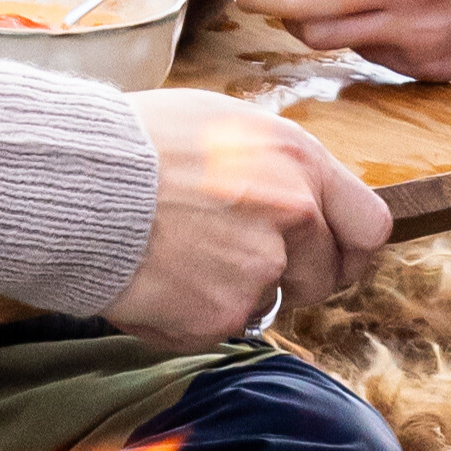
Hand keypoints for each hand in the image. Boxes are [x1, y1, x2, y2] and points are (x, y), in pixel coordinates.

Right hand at [112, 93, 391, 339]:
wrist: (80, 184)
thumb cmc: (139, 142)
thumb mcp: (225, 125)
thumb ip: (278, 167)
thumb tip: (303, 198)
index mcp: (300, 163)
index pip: (370, 225)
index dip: (348, 247)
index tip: (329, 255)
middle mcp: (294, 215)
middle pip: (324, 275)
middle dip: (289, 276)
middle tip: (233, 258)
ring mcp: (261, 269)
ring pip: (266, 300)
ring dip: (232, 291)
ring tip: (178, 254)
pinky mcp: (222, 313)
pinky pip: (218, 326)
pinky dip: (190, 314)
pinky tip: (156, 277)